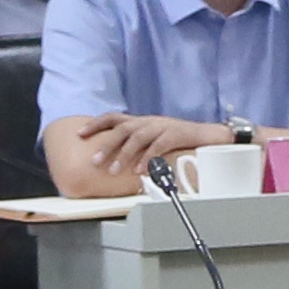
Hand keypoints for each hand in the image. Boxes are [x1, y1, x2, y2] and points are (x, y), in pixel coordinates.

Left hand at [95, 116, 239, 184]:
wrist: (209, 135)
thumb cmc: (180, 140)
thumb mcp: (155, 138)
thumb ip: (138, 145)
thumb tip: (116, 160)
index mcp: (142, 121)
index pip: (113, 117)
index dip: (95, 124)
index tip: (79, 134)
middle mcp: (149, 121)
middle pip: (122, 128)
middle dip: (106, 144)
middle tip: (94, 161)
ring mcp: (162, 127)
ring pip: (138, 137)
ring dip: (124, 154)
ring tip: (114, 170)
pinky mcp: (175, 135)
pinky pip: (158, 146)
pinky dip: (147, 159)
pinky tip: (140, 170)